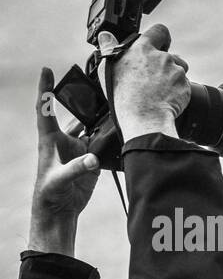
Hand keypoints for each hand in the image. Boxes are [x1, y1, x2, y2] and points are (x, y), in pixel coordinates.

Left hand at [30, 68, 100, 253]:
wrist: (61, 208)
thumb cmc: (50, 192)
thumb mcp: (59, 179)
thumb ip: (77, 168)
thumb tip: (93, 159)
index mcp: (50, 139)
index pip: (45, 108)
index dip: (45, 88)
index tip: (46, 69)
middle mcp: (65, 140)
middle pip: (75, 115)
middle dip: (84, 101)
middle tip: (96, 86)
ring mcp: (80, 150)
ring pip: (93, 130)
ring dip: (103, 121)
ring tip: (116, 109)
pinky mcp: (92, 161)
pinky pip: (103, 146)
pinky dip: (112, 141)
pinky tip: (122, 134)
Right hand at [97, 24, 189, 141]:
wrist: (144, 117)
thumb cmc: (124, 95)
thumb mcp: (108, 68)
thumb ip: (109, 48)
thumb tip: (106, 36)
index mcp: (143, 49)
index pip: (159, 31)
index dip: (160, 37)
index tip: (159, 43)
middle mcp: (163, 58)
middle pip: (171, 55)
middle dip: (165, 63)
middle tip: (154, 76)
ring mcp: (176, 72)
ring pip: (179, 70)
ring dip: (173, 76)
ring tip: (159, 89)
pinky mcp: (185, 87)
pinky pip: (184, 86)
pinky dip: (177, 91)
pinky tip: (166, 98)